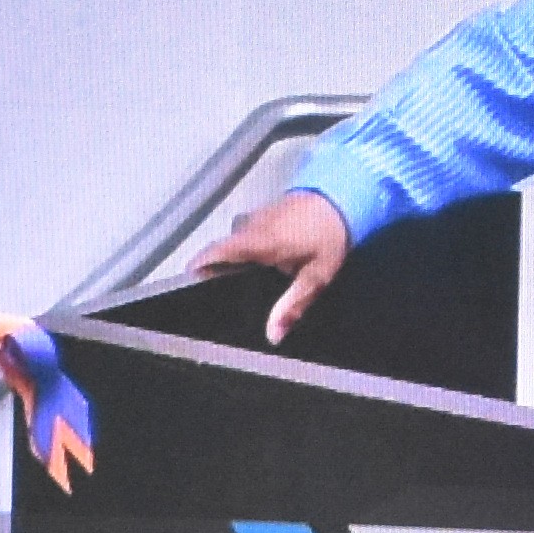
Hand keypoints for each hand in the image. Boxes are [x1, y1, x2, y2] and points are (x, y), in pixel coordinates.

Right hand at [200, 187, 353, 343]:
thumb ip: (293, 306)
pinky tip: (261, 261)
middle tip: (220, 293)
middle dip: (217, 269)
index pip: (215, 252)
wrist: (345, 196)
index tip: (188, 284)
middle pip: (221, 250)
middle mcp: (250, 226)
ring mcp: (256, 216)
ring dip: (235, 257)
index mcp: (258, 241)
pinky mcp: (265, 212)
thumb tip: (273, 336)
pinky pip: (246, 232)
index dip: (198, 267)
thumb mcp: (316, 276)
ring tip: (242, 280)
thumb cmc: (330, 235)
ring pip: (235, 241)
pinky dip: (247, 246)